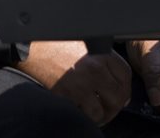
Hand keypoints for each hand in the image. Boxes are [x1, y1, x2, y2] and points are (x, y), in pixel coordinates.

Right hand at [15, 40, 131, 125]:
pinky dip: (85, 117)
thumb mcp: (86, 43)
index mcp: (101, 53)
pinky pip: (84, 114)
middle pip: (118, 95)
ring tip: (96, 115)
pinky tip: (82, 112)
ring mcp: (82, 84)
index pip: (125, 75)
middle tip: (109, 109)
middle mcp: (95, 68)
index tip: (122, 94)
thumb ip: (102, 59)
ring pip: (102, 110)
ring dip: (101, 116)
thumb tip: (116, 82)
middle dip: (116, 106)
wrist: (33, 48)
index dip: (125, 88)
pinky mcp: (67, 95)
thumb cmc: (57, 44)